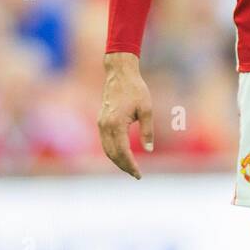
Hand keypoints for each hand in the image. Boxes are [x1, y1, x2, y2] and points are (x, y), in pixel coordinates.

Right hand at [98, 52, 153, 177]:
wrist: (119, 74)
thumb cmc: (136, 89)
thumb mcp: (147, 110)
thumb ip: (147, 131)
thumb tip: (149, 150)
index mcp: (117, 124)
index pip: (123, 152)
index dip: (130, 165)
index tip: (139, 174)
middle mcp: (105, 126)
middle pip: (112, 154)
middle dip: (124, 166)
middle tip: (136, 175)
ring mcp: (101, 124)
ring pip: (106, 149)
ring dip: (117, 161)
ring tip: (130, 168)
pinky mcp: (101, 121)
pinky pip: (105, 142)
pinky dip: (112, 152)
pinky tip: (122, 155)